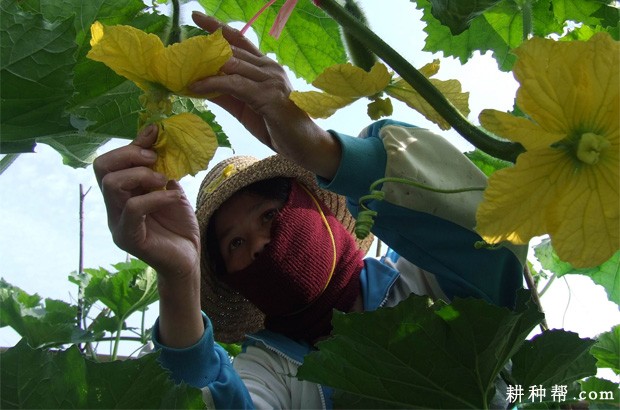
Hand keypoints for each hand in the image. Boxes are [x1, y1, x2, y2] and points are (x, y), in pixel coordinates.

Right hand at [94, 125, 202, 346]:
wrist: (188, 257)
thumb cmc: (178, 224)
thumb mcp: (169, 188)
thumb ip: (159, 166)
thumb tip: (154, 132)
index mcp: (121, 194)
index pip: (109, 161)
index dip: (131, 144)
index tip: (155, 133)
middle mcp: (113, 207)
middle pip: (101, 167)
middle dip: (130, 155)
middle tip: (155, 160)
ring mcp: (118, 223)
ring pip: (111, 185)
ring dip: (141, 174)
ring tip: (162, 180)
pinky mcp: (129, 238)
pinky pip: (133, 208)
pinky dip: (154, 197)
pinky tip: (170, 196)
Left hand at [190, 12, 341, 179]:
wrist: (303, 145)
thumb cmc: (276, 126)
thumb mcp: (245, 107)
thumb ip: (225, 93)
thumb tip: (199, 84)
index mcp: (265, 66)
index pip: (240, 40)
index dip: (218, 27)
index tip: (196, 17)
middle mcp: (269, 67)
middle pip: (231, 50)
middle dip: (203, 50)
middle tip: (178, 53)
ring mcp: (270, 79)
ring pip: (232, 64)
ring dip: (204, 68)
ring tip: (181, 71)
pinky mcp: (269, 95)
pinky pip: (234, 85)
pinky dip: (212, 84)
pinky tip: (195, 87)